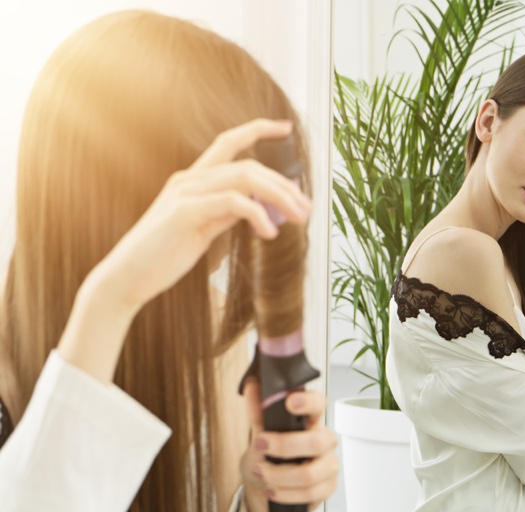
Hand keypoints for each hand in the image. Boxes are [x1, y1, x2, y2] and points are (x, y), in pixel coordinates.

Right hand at [92, 118, 312, 315]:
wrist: (127, 279)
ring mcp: (185, 193)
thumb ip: (227, 213)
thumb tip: (259, 207)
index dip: (257, 130)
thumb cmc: (163, 257)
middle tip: (306, 207)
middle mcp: (189, 179)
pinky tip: (269, 233)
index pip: (228, 142)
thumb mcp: (204, 229)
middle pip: (249, 165)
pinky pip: (233, 203)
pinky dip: (258, 214)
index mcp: (192, 180)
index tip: (285, 128)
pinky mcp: (185, 212)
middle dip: (284, 184)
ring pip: (245, 178)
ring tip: (298, 218)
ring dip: (279, 196)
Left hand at [240, 379, 338, 511]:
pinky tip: (272, 490)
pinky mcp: (328, 486)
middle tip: (261, 445)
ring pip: (310, 473)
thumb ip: (258, 412)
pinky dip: (284, 493)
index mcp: (311, 421)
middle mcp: (324, 440)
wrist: (265, 488)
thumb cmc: (267, 458)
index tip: (290, 402)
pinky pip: (309, 493)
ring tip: (261, 472)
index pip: (319, 404)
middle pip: (316, 442)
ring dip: (278, 475)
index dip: (309, 402)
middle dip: (284, 446)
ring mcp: (328, 464)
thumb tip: (252, 386)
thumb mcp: (259, 434)